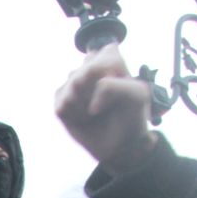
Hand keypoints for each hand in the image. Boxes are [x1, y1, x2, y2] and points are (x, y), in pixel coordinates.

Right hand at [56, 45, 159, 173]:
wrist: (120, 144)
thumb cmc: (131, 115)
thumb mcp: (136, 95)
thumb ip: (113, 86)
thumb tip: (85, 100)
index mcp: (110, 58)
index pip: (106, 53)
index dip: (112, 72)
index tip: (120, 84)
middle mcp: (89, 67)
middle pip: (85, 71)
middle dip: (96, 89)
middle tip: (108, 102)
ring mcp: (72, 84)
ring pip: (73, 87)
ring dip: (87, 105)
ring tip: (96, 112)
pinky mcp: (60, 101)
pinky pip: (63, 104)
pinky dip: (75, 116)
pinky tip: (84, 118)